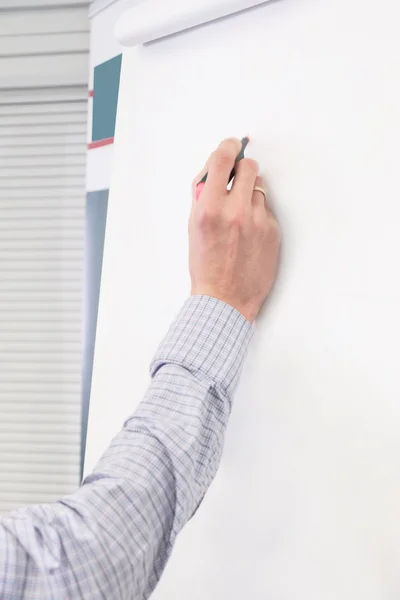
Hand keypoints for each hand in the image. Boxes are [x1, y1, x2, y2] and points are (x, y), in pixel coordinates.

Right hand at [189, 137, 280, 322]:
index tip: (231, 145)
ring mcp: (258, 222)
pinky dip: (259, 216)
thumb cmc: (205, 267)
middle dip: (242, 170)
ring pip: (260, 189)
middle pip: (249, 167)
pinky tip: (250, 235)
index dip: (227, 148)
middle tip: (237, 181)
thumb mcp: (193, 228)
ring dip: (250, 196)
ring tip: (241, 218)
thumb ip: (203, 198)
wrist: (225, 300)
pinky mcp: (273, 232)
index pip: (221, 160)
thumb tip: (213, 175)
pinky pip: (267, 211)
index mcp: (209, 209)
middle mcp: (235, 212)